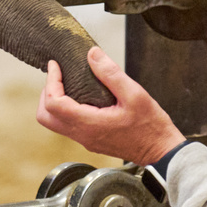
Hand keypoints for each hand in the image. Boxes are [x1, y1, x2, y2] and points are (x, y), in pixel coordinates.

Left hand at [37, 47, 186, 165]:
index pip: (54, 104)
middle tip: (57, 75)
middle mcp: (83, 135)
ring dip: (54, 101)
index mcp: (89, 124)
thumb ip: (111, 74)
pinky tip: (80, 95)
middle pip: (45, 117)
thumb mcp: (134, 94)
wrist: (161, 152)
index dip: (50, 81)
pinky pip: (68, 125)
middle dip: (46, 93)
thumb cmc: (151, 126)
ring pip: (55, 123)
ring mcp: (86, 140)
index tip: (55, 65)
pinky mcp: (91, 140)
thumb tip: (92, 54)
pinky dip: (66, 109)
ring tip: (67, 83)